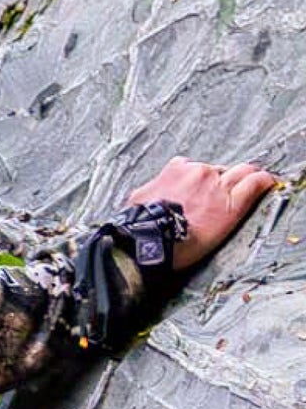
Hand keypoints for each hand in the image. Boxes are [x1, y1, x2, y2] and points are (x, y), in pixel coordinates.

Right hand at [125, 156, 279, 269]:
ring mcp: (218, 186)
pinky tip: (269, 183)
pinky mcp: (232, 204)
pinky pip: (254, 184)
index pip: (197, 168)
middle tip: (228, 190)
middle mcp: (200, 172)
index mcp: (177, 169)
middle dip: (225, 179)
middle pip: (221, 170)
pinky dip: (263, 182)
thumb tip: (149, 196)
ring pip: (241, 173)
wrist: (150, 240)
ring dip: (246, 177)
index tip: (206, 189)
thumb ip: (152, 190)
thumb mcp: (138, 198)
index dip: (204, 180)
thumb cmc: (139, 223)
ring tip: (254, 182)